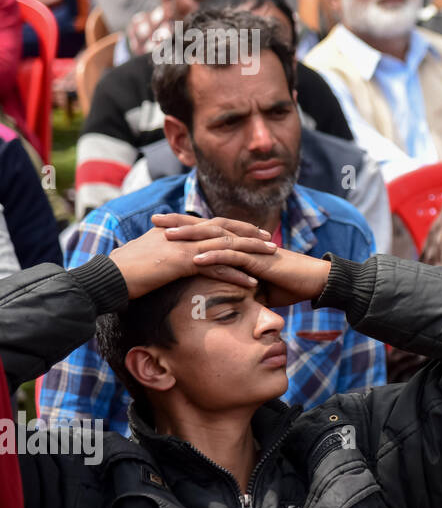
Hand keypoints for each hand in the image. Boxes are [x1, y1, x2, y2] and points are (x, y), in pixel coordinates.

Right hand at [108, 214, 277, 297]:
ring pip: (225, 245)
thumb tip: (176, 256)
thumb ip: (165, 250)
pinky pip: (215, 268)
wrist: (106, 278)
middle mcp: (181, 233)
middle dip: (248, 235)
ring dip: (250, 251)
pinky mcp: (180, 262)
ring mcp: (182, 246)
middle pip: (223, 230)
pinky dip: (235, 275)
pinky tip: (252, 283)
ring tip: (270, 257)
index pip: (210, 224)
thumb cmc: (124, 271)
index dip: (233, 227)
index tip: (251, 232)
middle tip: (269, 240)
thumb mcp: (148, 255)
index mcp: (175, 229)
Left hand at [160, 217, 332, 307]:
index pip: (208, 233)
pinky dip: (214, 256)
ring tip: (167, 237)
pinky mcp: (261, 259)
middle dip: (179, 224)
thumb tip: (225, 298)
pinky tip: (196, 257)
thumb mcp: (257, 287)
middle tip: (154, 221)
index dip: (184, 228)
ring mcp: (252, 249)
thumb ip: (239, 286)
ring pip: (216, 238)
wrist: (316, 282)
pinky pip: (234, 256)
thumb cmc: (290, 284)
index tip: (160, 228)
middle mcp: (244, 242)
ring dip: (191, 237)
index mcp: (242, 246)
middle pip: (207, 228)